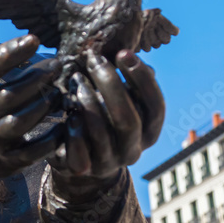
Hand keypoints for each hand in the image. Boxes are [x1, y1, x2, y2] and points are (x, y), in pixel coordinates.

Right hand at [0, 21, 61, 203]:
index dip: (8, 54)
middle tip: (58, 64)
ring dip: (40, 108)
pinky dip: (46, 145)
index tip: (33, 39)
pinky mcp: (3, 163)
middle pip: (7, 96)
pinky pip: (27, 155)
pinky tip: (62, 130)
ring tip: (59, 93)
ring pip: (18, 124)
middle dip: (35, 79)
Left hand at [49, 49, 164, 197]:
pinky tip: (68, 114)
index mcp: (149, 131)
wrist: (80, 158)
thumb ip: (127, 83)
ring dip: (87, 101)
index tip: (123, 53)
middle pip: (128, 120)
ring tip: (76, 78)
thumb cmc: (104, 118)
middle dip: (111, 85)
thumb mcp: (120, 101)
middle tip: (94, 59)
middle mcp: (133, 149)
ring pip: (101, 133)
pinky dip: (74, 132)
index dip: (142, 79)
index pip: (155, 106)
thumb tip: (128, 52)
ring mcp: (109, 162)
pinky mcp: (85, 170)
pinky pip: (79, 153)